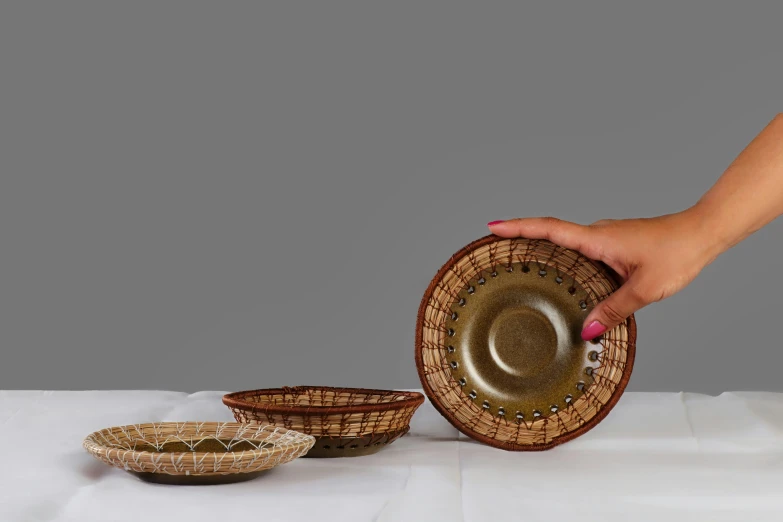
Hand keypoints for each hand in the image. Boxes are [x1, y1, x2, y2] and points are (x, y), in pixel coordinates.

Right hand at [487, 209, 723, 339]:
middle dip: (520, 236)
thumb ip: (612, 310)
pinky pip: (582, 250)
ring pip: (567, 243)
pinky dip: (567, 259)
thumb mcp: (643, 289)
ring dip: (544, 249)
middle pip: (550, 232)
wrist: (702, 233)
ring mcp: (605, 238)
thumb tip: (586, 329)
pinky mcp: (614, 244)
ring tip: (523, 267)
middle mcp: (597, 234)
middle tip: (496, 248)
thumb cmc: (677, 254)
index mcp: (597, 239)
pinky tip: (567, 279)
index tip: (493, 226)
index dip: (518, 227)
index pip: (548, 228)